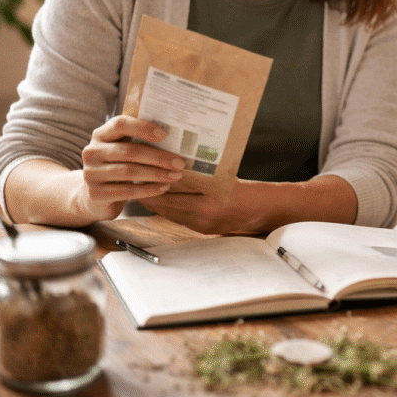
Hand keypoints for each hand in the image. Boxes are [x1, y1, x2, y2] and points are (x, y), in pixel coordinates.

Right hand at [76, 115, 184, 220]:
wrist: (94, 196)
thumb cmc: (117, 167)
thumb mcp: (123, 150)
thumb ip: (140, 140)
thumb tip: (177, 137)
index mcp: (101, 135)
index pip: (120, 124)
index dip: (142, 127)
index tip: (164, 135)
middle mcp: (92, 152)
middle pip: (129, 151)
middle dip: (158, 157)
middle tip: (180, 163)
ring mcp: (91, 174)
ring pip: (129, 172)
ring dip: (157, 174)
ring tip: (176, 176)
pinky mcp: (95, 194)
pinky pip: (127, 191)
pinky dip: (149, 190)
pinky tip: (163, 188)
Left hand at [138, 179, 261, 234]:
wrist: (261, 210)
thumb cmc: (244, 190)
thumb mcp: (221, 177)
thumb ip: (199, 175)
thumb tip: (174, 166)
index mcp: (206, 202)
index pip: (170, 195)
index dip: (152, 186)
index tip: (140, 177)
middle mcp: (201, 216)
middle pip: (166, 206)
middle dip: (149, 195)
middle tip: (135, 183)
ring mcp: (201, 225)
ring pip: (170, 214)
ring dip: (157, 204)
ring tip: (144, 192)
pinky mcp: (202, 230)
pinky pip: (179, 219)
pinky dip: (170, 210)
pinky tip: (164, 202)